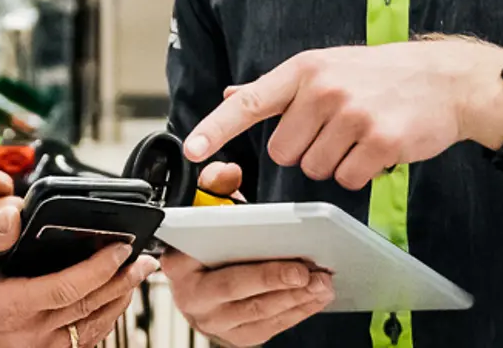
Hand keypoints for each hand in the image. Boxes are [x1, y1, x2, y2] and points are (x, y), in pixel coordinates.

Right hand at [0, 206, 158, 347]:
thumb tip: (17, 213)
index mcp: (13, 304)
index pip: (71, 287)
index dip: (102, 267)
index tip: (122, 246)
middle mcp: (29, 333)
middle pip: (90, 307)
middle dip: (122, 280)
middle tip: (143, 259)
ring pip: (90, 328)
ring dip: (118, 302)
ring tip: (134, 277)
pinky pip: (79, 344)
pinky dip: (101, 324)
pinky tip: (109, 305)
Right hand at [163, 163, 332, 344]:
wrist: (197, 272)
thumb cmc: (206, 237)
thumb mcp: (205, 204)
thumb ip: (215, 183)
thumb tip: (229, 172)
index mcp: (180, 264)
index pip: (220, 269)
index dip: (259, 271)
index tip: (290, 259)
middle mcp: (192, 298)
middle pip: (242, 294)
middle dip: (280, 283)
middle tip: (311, 273)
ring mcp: (213, 321)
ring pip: (259, 314)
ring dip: (295, 300)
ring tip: (322, 283)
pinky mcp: (233, 335)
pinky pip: (268, 328)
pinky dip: (296, 312)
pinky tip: (315, 297)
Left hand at [184, 38, 502, 189]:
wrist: (445, 80)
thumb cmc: (381, 74)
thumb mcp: (327, 66)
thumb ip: (278, 87)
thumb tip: (232, 92)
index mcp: (305, 69)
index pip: (250, 102)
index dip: (216, 127)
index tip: (192, 150)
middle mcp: (324, 89)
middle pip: (284, 151)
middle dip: (307, 149)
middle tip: (337, 128)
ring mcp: (353, 115)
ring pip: (315, 170)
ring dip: (336, 162)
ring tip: (361, 134)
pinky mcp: (380, 141)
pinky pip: (348, 179)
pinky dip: (361, 173)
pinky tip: (379, 147)